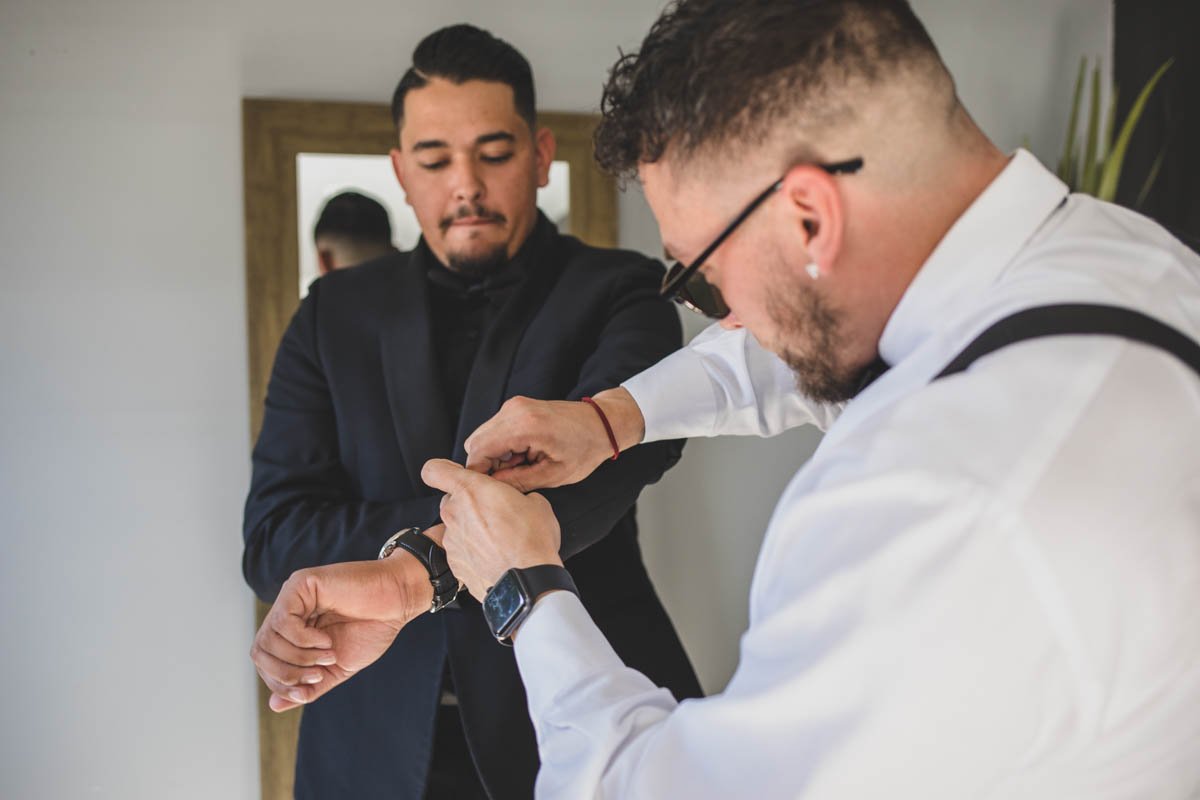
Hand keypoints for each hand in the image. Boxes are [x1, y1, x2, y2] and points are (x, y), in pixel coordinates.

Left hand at [250, 555, 427, 711]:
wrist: (398, 601)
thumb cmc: (372, 628)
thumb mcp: (336, 668)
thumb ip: (308, 685)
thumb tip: (274, 705)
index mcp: (293, 629)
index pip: (266, 661)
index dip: (280, 683)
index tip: (308, 689)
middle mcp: (288, 610)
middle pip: (260, 652)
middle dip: (286, 674)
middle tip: (316, 676)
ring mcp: (292, 596)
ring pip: (268, 639)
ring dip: (298, 657)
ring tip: (328, 656)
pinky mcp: (301, 583)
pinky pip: (283, 621)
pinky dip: (303, 640)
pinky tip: (326, 640)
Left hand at [421, 459, 561, 599]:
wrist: (528, 582)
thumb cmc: (532, 540)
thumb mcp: (535, 502)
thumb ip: (514, 494)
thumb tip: (515, 501)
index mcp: (471, 490)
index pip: (434, 470)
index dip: (443, 471)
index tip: (455, 475)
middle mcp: (454, 512)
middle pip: (450, 499)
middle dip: (467, 503)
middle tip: (491, 513)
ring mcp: (451, 540)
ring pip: (455, 526)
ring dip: (471, 529)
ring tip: (497, 540)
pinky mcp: (454, 563)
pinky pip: (460, 550)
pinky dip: (472, 551)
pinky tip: (493, 557)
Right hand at [463, 388, 645, 490]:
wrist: (601, 423)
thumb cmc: (584, 450)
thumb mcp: (554, 475)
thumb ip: (518, 481)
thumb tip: (490, 487)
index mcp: (524, 426)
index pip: (479, 450)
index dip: (479, 474)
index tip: (491, 489)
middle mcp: (514, 410)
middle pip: (475, 442)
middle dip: (486, 465)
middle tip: (511, 478)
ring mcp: (514, 405)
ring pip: (482, 436)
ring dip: (494, 456)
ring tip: (522, 465)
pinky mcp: (516, 406)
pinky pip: (494, 430)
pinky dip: (501, 446)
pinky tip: (523, 455)